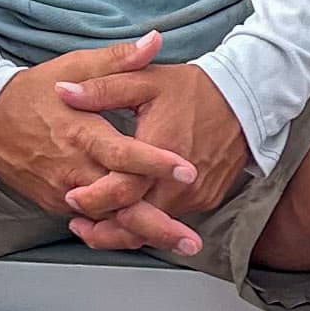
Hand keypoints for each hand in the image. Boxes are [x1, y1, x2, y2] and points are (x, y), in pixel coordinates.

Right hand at [0, 34, 216, 260]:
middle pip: (119, 204)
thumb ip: (118, 60)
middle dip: (157, 225)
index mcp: (81, 134)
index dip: (155, 163)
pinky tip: (149, 237)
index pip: (122, 154)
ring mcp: (62, 192)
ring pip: (106, 220)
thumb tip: (155, 41)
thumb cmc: (32, 92)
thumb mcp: (74, 67)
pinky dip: (119, 230)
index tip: (187, 170)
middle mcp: (72, 170)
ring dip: (143, 234)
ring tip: (181, 244)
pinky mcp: (55, 203)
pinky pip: (92, 221)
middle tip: (191, 241)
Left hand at [55, 53, 250, 250]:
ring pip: (155, 226)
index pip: (122, 192)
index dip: (94, 199)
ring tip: (97, 226)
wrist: (246, 99)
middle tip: (79, 226)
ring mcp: (196, 196)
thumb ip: (102, 89)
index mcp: (159, 153)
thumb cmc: (195, 90)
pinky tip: (132, 214)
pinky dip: (150, 221)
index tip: (71, 200)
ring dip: (126, 228)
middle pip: (137, 222)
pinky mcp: (207, 200)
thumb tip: (63, 91)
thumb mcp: (145, 80)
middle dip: (105, 230)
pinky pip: (172, 218)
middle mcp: (180, 183)